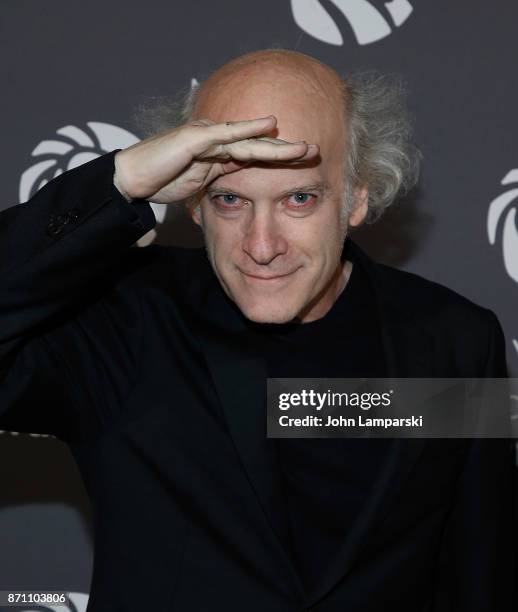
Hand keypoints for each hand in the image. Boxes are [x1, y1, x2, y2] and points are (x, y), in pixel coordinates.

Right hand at [113, 116, 318, 203]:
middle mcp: (217, 143)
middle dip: (287, 151)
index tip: (304, 167)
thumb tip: (235, 202)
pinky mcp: (195, 137)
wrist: (134, 180)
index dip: (280, 161)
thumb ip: (218, 188)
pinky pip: (226, 133)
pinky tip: (269, 124)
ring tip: (303, 146)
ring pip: (249, 140)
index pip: (256, 158)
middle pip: (259, 147)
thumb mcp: (200, 189)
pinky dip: (248, 128)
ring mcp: (207, 137)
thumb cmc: (162, 183)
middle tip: (315, 152)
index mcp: (220, 157)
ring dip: (277, 143)